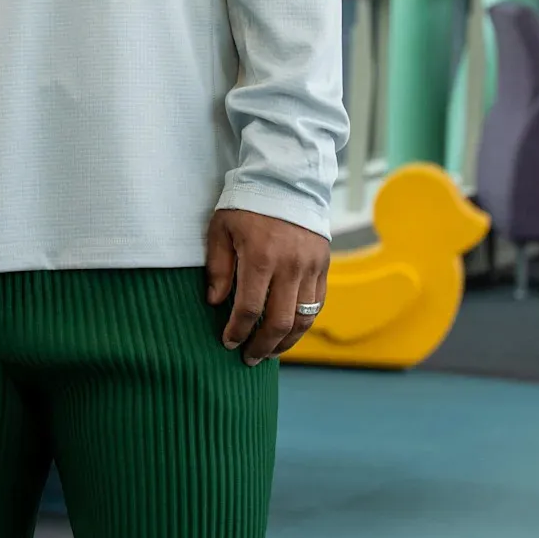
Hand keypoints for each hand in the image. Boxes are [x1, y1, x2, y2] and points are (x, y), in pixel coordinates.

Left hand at [205, 209, 329, 364]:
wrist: (286, 179)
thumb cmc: (246, 203)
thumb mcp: (221, 228)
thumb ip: (218, 267)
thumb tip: (215, 302)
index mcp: (261, 257)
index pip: (249, 309)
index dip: (237, 331)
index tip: (228, 342)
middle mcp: (290, 265)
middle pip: (279, 322)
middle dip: (262, 346)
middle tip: (248, 358)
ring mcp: (311, 267)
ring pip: (303, 318)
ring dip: (286, 342)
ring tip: (270, 352)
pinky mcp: (323, 265)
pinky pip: (317, 304)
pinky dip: (304, 323)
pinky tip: (289, 331)